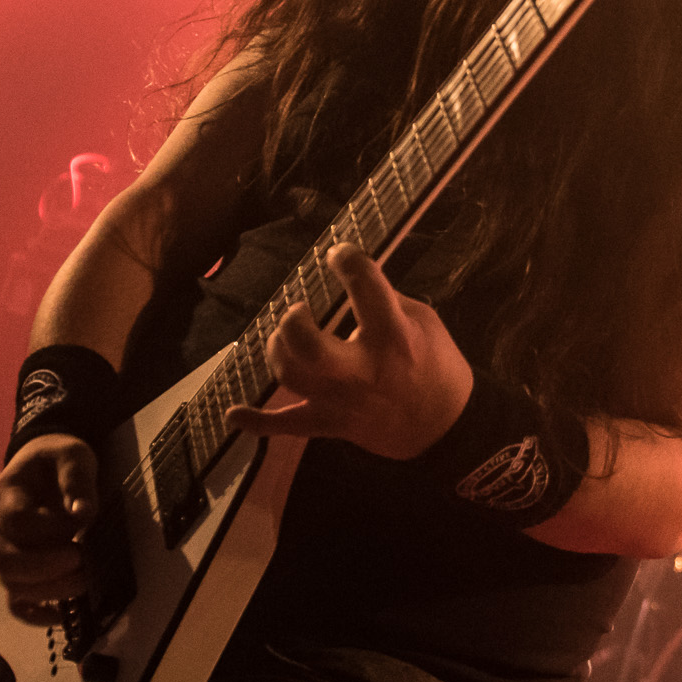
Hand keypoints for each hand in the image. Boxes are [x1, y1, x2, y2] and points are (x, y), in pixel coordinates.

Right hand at [0, 433, 98, 621]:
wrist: (43, 465)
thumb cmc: (56, 460)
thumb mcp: (72, 455)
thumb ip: (76, 480)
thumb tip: (83, 515)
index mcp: (4, 498)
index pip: (16, 522)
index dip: (47, 530)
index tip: (78, 527)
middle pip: (6, 561)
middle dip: (46, 568)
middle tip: (82, 560)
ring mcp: (3, 554)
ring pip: (12, 585)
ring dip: (49, 590)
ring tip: (84, 579)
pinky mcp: (17, 572)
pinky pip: (16, 603)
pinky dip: (36, 614)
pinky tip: (61, 613)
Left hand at [229, 244, 475, 460]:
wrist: (446, 427)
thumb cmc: (439, 366)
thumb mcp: (423, 322)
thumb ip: (386, 301)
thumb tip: (353, 280)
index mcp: (393, 337)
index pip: (364, 286)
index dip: (347, 259)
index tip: (339, 254)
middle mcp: (363, 370)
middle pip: (310, 348)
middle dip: (294, 323)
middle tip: (300, 311)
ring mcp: (343, 401)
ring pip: (292, 377)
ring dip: (277, 351)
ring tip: (285, 338)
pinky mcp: (332, 424)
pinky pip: (289, 426)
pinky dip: (259, 423)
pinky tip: (235, 414)